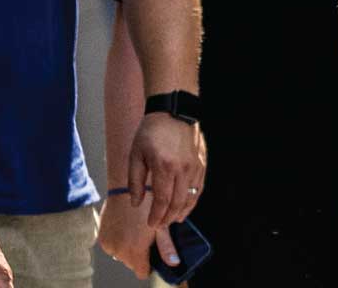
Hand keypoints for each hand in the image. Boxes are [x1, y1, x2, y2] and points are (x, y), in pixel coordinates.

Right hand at [99, 192, 177, 277]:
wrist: (126, 188)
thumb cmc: (148, 205)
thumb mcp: (161, 226)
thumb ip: (166, 247)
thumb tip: (174, 262)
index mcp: (135, 250)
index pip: (142, 272)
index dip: (149, 265)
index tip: (153, 254)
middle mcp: (118, 251)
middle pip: (131, 264)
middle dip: (139, 255)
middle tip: (146, 237)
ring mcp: (108, 244)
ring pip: (121, 255)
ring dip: (127, 248)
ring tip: (135, 230)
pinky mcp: (100, 237)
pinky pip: (112, 247)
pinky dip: (118, 241)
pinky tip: (125, 228)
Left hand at [126, 112, 205, 227]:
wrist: (173, 112)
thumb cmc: (151, 132)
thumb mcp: (136, 155)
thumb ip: (135, 181)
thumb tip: (137, 203)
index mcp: (164, 167)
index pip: (162, 200)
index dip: (156, 215)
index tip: (151, 224)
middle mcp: (182, 169)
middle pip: (178, 202)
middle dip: (168, 217)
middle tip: (160, 226)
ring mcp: (194, 166)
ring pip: (191, 197)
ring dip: (182, 211)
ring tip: (174, 220)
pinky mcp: (201, 163)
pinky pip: (199, 187)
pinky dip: (193, 199)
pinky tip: (186, 205)